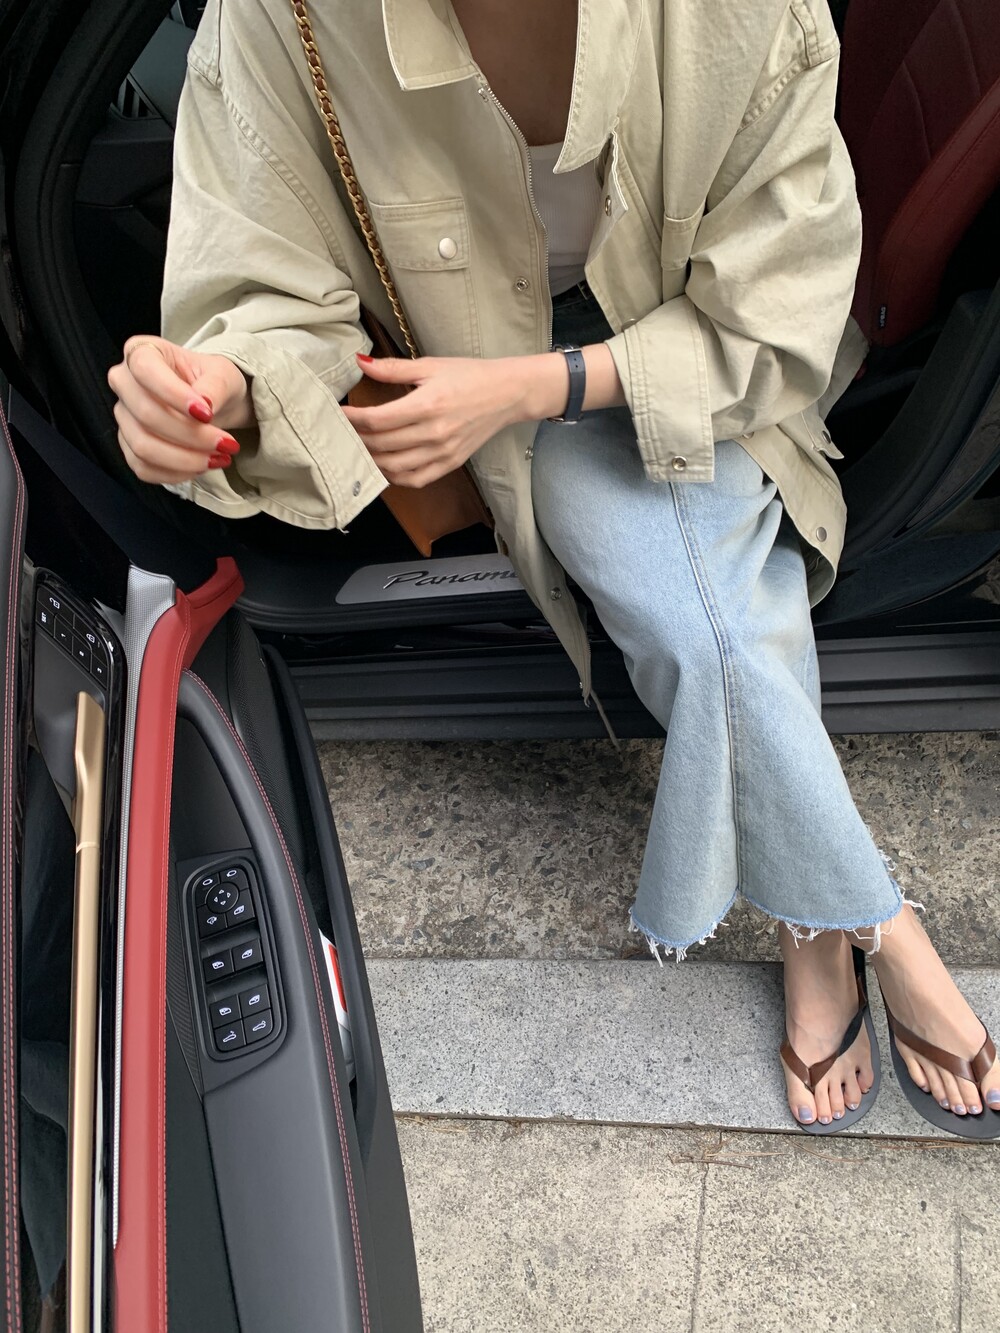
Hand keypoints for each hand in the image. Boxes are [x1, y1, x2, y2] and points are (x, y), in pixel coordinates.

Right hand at [107, 335, 252, 483]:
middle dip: (191, 436)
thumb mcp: (223, 374)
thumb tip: (204, 405)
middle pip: (145, 415)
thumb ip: (214, 386)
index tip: (206, 414)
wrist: (213, 404)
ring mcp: (123, 416)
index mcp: (142, 351)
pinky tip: (201, 466)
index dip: (174, 395)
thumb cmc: (213, 381)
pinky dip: (176, 473)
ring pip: (143, 446)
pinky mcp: (129, 446)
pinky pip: (144, 468)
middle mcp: (124, 382)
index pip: (145, 370)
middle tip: (227, 444)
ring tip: (219, 458)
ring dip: (186, 459)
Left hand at [341, 352, 567, 487]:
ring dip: (371, 459)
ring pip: (394, 466)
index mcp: (428, 405)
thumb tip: (360, 363)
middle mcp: (434, 433)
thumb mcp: (430, 366)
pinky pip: (415, 479)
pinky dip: (394, 476)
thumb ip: (392, 368)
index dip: (352, 419)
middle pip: (381, 444)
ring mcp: (443, 452)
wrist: (507, 394)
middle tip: (342, 430)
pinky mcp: (450, 464)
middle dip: (356, 438)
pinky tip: (384, 465)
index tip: (339, 413)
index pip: (377, 420)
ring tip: (358, 447)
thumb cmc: (470, 376)